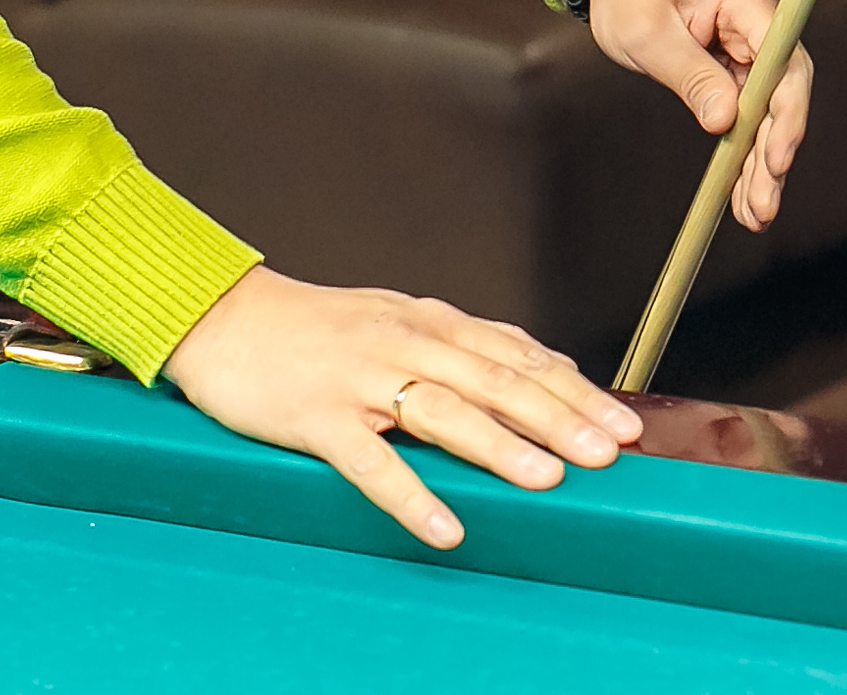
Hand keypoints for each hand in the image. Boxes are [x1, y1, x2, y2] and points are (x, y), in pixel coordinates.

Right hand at [160, 264, 643, 547]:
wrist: (223, 319)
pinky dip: (411, 494)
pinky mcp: (318, 416)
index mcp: (428, 320)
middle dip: (557, 417)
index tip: (623, 421)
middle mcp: (403, 341)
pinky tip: (445, 526)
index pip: (515, 353)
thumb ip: (459, 345)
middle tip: (608, 452)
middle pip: (493, 379)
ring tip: (548, 479)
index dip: (574, 389)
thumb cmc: (315, 328)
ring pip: (442, 410)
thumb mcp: (396, 320)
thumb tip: (537, 374)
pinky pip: (370, 461)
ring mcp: (360, 377)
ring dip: (500, 446)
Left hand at [575, 0, 811, 232]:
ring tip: (754, 210)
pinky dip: (745, 149)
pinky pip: (750, 111)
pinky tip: (743, 189)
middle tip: (762, 203)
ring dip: (762, 162)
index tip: (776, 158)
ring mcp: (751, 44)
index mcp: (745, 0)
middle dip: (774, 152)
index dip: (786, 114)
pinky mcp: (738, 64)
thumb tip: (724, 120)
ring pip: (769, 111)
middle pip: (783, 94)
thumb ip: (690, 75)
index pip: (783, 62)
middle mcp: (759, 22)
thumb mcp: (649, 34)